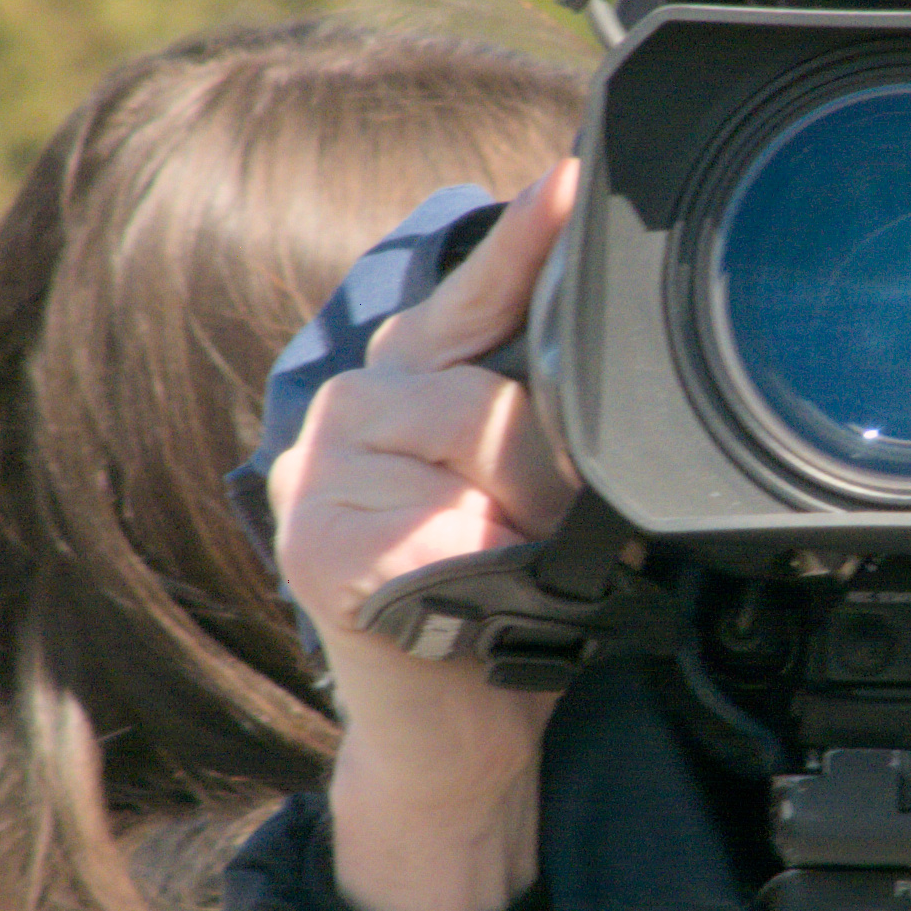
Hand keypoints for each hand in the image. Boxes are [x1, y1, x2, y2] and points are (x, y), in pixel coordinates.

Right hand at [270, 162, 580, 910]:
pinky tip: (465, 592)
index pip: (471, 295)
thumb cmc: (499, 600)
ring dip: (516, 523)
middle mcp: (349, 404)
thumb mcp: (532, 489)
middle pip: (486, 392)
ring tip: (505, 566)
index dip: (523, 242)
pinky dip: (475, 567)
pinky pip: (435, 527)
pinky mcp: (312, 543)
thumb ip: (542, 411)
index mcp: (403, 377)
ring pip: (467, 454)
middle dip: (544, 470)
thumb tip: (599, 343)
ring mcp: (316, 471)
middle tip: (542, 532)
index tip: (567, 179)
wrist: (451, 732)